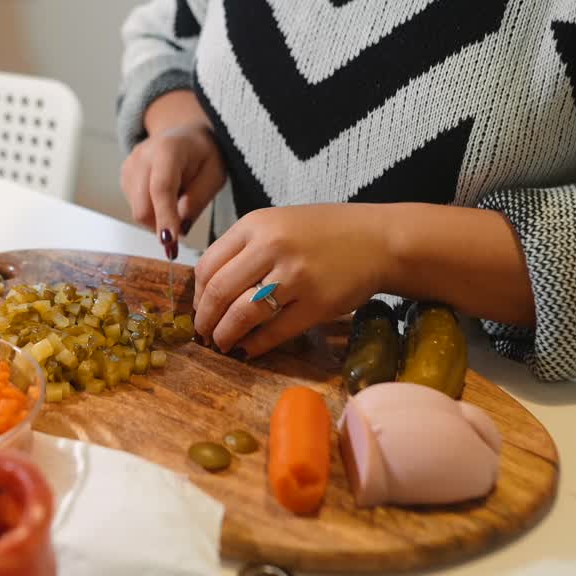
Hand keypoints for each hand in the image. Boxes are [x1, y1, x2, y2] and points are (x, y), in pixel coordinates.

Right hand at [120, 91, 225, 248]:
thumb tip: (179, 229)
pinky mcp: (124, 177)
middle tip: (181, 232)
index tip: (169, 241)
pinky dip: (152, 211)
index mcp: (168, 149)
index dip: (164, 217)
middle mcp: (142, 155)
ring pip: (137, 211)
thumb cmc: (203, 155)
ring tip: (178, 201)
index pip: (161, 188)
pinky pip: (135, 207)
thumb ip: (198, 201)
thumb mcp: (214, 175)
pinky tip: (165, 197)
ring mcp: (129, 166)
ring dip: (158, 218)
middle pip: (142, 206)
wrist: (185, 136)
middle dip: (161, 225)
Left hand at [193, 204, 390, 358]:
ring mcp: (295, 276)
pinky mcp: (317, 304)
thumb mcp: (277, 225)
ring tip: (223, 344)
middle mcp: (271, 247)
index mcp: (255, 225)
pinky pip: (274, 332)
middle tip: (205, 334)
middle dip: (205, 320)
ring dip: (225, 336)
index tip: (199, 309)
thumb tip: (208, 290)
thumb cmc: (324, 233)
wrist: (378, 240)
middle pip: (218, 292)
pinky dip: (255, 346)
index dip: (197, 295)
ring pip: (242, 314)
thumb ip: (244, 249)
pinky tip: (249, 350)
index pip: (207, 265)